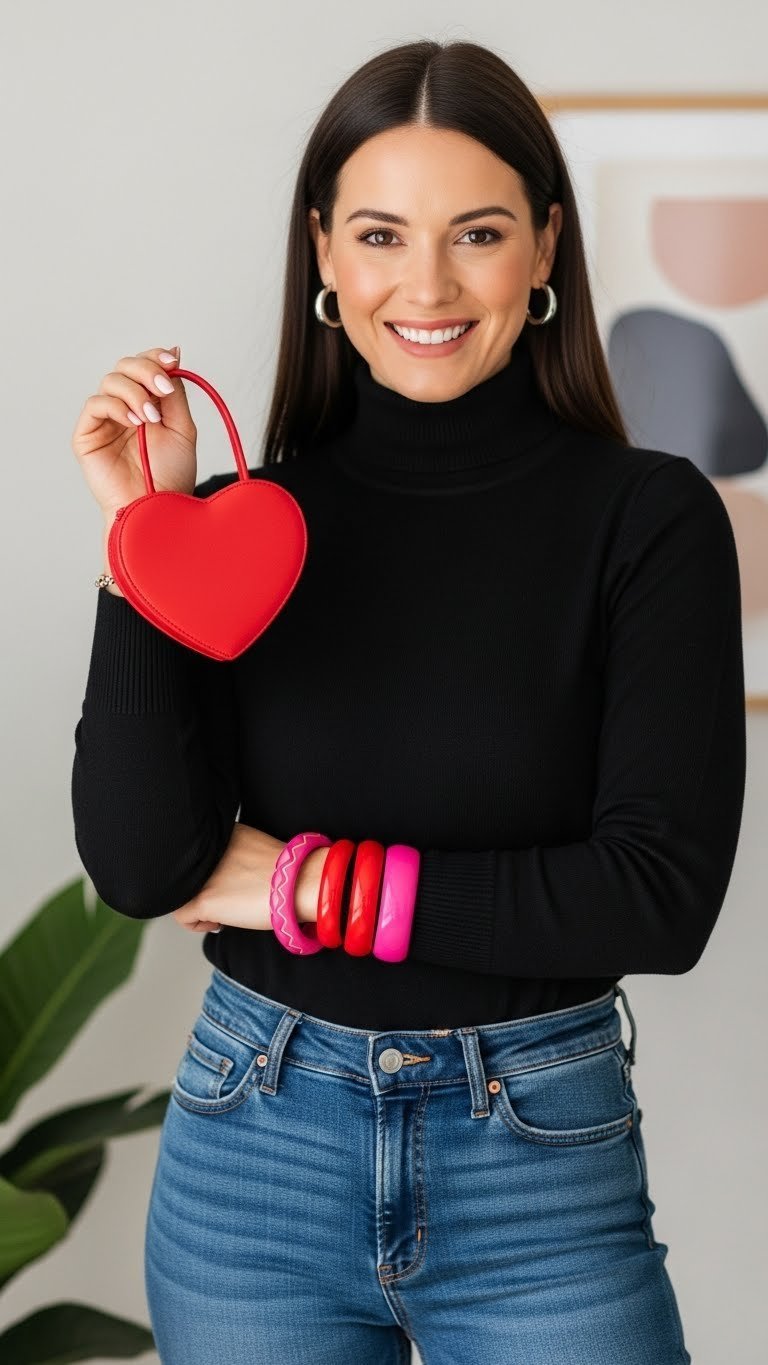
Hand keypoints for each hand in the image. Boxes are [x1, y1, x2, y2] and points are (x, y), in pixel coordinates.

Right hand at [71, 344, 197, 522]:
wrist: (157, 508)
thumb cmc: (170, 476)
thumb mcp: (182, 427)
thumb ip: (174, 392)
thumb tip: (173, 353)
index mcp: (148, 403)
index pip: (144, 366)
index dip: (155, 357)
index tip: (173, 361)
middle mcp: (124, 408)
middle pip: (125, 366)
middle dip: (146, 370)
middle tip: (163, 390)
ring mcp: (105, 420)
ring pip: (111, 380)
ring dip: (135, 392)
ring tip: (151, 419)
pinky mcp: (87, 435)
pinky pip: (96, 403)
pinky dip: (117, 406)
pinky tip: (134, 422)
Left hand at [171, 822, 327, 934]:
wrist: (300, 883)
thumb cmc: (288, 872)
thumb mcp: (255, 848)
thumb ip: (235, 854)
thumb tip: (228, 874)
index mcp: (222, 833)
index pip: (199, 855)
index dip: (209, 874)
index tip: (227, 884)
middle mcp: (206, 850)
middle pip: (187, 875)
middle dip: (202, 889)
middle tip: (224, 900)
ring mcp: (202, 875)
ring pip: (181, 894)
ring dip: (199, 906)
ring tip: (222, 912)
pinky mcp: (202, 899)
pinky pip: (183, 917)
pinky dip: (198, 925)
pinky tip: (218, 923)